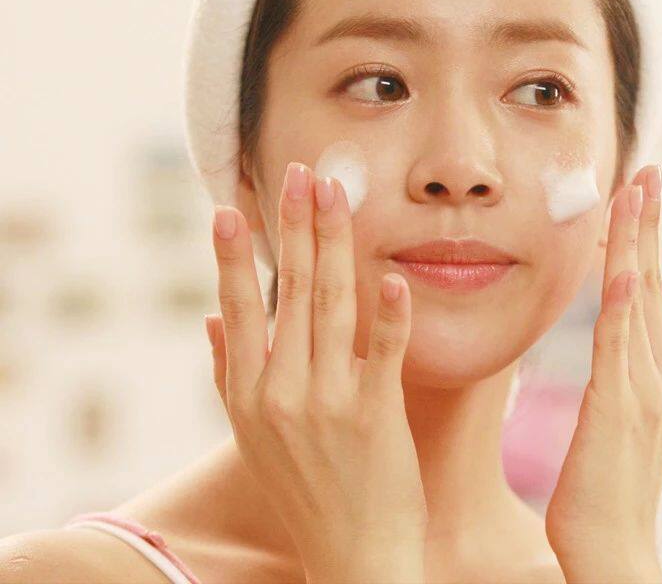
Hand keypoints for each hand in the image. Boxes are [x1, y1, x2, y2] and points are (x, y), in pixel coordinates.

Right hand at [204, 161, 426, 583]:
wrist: (353, 554)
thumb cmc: (303, 490)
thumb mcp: (252, 438)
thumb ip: (228, 376)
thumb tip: (209, 319)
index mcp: (249, 395)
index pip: (239, 308)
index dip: (234, 255)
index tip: (229, 205)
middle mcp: (282, 392)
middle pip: (290, 292)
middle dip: (295, 227)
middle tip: (302, 175)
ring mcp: (329, 402)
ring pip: (331, 307)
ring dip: (334, 245)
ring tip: (337, 196)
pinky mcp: (377, 415)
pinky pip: (383, 353)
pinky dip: (389, 316)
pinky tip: (392, 278)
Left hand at [544, 164, 661, 582]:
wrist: (612, 545)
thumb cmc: (609, 485)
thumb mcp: (623, 418)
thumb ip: (625, 373)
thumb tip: (620, 339)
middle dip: (657, 224)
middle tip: (654, 170)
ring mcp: (646, 389)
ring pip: (642, 299)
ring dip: (639, 242)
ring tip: (637, 191)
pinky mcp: (616, 407)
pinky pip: (618, 346)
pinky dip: (624, 307)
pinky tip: (624, 270)